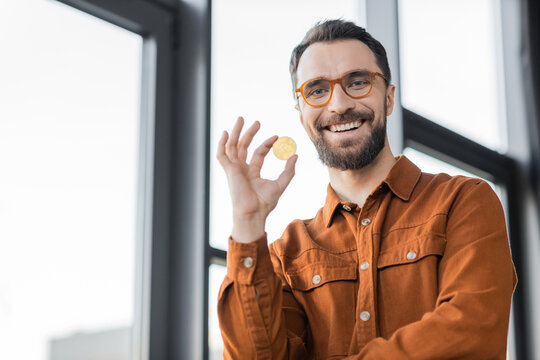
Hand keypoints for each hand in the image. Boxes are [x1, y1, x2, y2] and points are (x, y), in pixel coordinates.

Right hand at [216, 117, 297, 242]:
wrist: (254, 213)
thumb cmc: (265, 203)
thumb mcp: (281, 183)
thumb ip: (289, 170)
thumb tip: (295, 155)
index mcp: (252, 172)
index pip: (258, 153)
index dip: (267, 143)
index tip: (277, 137)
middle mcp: (242, 169)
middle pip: (243, 147)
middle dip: (249, 133)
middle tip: (257, 122)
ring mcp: (234, 169)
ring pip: (233, 146)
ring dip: (236, 133)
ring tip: (241, 119)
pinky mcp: (229, 171)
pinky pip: (222, 155)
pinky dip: (222, 144)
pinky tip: (226, 133)